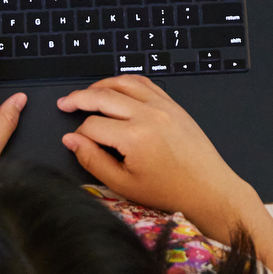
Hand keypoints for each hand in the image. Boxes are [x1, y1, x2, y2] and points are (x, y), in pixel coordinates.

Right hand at [57, 74, 258, 241]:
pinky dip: (126, 82)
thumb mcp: (124, 184)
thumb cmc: (169, 192)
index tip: (76, 142)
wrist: (208, 189)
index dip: (78, 134)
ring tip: (86, 94)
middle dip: (78, 98)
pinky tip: (116, 89)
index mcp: (134, 137)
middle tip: (64, 103)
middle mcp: (148, 115)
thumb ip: (93, 160)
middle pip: (103, 96)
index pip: (92, 126)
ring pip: (123, 83)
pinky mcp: (173, 105)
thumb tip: (71, 141)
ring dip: (101, 85)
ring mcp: (163, 106)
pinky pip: (145, 83)